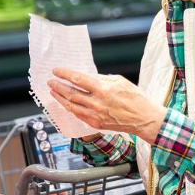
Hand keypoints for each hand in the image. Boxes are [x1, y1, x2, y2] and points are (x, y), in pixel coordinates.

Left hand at [48, 68, 166, 143]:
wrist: (144, 119)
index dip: (64, 74)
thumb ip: (101, 79)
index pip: (78, 79)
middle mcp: (97, 103)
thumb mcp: (120, 81)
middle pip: (71, 93)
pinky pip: (78, 115)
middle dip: (58, 86)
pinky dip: (70, 108)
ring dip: (60, 98)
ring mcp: (95, 115)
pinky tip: (65, 103)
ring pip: (71, 106)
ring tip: (53, 92)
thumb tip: (85, 77)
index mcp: (104, 89)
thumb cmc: (136, 98)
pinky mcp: (96, 124)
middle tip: (50, 81)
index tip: (56, 71)